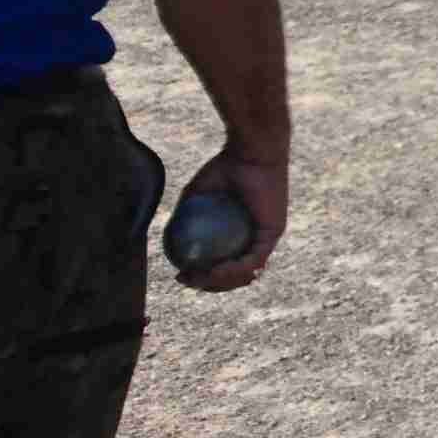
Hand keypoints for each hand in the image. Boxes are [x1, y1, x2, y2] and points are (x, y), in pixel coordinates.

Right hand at [174, 142, 285, 292]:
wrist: (248, 151)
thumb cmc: (223, 166)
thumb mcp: (195, 195)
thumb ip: (182, 217)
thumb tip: (164, 239)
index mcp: (239, 232)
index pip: (222, 265)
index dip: (202, 278)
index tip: (180, 276)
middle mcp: (255, 237)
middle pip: (234, 276)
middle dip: (208, 286)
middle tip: (186, 280)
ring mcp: (266, 237)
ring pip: (245, 273)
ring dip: (219, 283)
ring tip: (197, 278)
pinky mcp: (273, 233)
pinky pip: (253, 259)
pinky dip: (233, 270)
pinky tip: (213, 271)